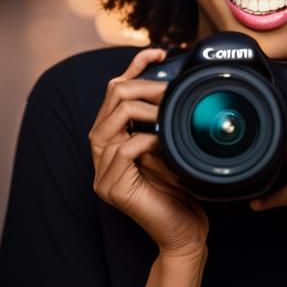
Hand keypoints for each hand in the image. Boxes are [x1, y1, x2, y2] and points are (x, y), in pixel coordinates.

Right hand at [89, 47, 208, 258]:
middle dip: (145, 85)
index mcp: (115, 138)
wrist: (184, 233)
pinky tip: (166, 145)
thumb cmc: (184, 191)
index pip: (114, 90)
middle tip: (174, 91)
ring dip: (146, 109)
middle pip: (111, 97)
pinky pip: (125, 149)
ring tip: (171, 114)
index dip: (135, 66)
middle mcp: (102, 152)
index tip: (160, 52)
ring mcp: (102, 171)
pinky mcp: (111, 188)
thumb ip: (166, 120)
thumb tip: (177, 85)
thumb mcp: (176, 145)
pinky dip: (148, 140)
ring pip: (113, 118)